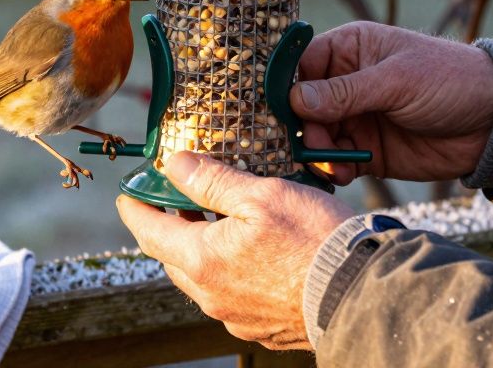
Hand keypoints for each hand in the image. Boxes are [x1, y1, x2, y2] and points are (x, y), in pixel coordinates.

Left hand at [116, 152, 353, 349]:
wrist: (363, 295)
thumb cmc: (316, 241)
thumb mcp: (261, 194)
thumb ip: (211, 179)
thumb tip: (173, 164)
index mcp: (202, 260)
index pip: (148, 231)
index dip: (134, 207)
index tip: (129, 191)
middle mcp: (211, 295)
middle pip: (172, 256)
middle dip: (169, 226)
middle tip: (177, 198)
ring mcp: (235, 316)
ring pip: (201, 278)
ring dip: (200, 248)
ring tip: (218, 219)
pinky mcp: (262, 328)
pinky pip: (231, 295)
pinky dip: (229, 270)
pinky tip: (251, 252)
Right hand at [291, 21, 492, 183]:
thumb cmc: (450, 80)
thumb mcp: (396, 80)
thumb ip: (346, 92)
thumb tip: (296, 99)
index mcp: (349, 50)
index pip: (300, 65)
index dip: (285, 86)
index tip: (275, 110)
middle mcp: (344, 83)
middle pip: (301, 106)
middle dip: (300, 127)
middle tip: (311, 145)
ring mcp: (354, 118)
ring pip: (315, 137)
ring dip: (316, 152)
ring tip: (331, 164)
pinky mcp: (365, 150)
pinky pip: (336, 161)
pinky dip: (333, 170)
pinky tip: (342, 175)